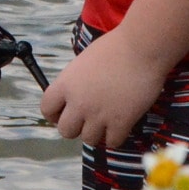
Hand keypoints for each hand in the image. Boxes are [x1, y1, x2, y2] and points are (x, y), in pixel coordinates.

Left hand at [40, 27, 170, 148]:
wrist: (142, 47)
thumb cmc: (115, 46)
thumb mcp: (85, 61)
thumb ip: (76, 81)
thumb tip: (76, 97)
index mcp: (66, 84)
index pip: (47, 109)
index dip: (55, 114)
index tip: (65, 112)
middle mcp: (78, 103)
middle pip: (65, 131)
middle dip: (76, 127)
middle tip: (89, 118)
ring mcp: (99, 115)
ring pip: (89, 139)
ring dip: (97, 132)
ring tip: (107, 119)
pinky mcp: (120, 122)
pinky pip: (112, 142)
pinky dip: (116, 136)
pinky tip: (122, 123)